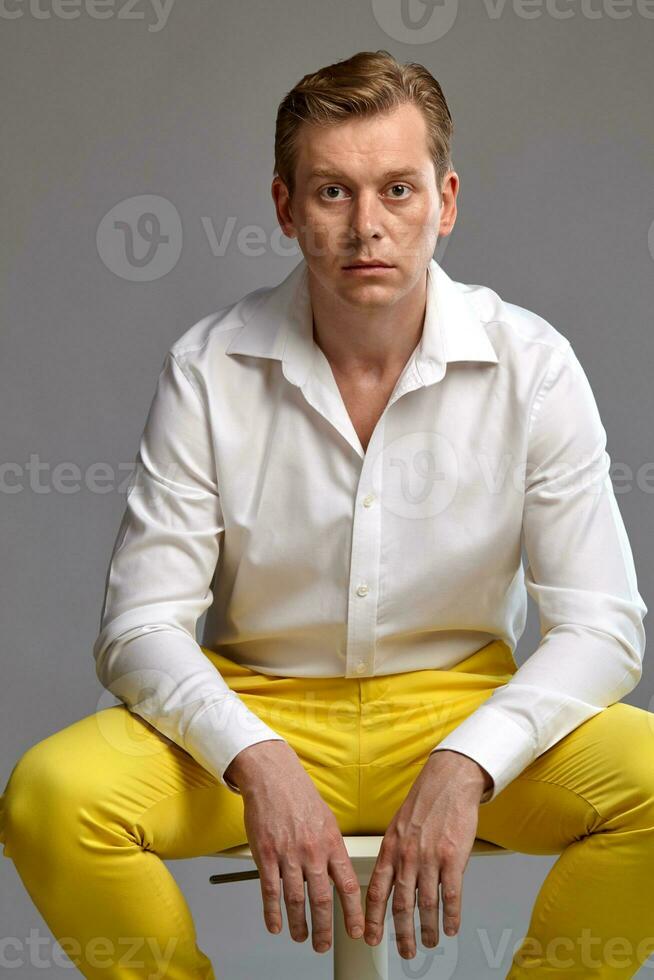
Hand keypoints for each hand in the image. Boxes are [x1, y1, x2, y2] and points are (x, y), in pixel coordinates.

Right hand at [225, 740, 364, 952]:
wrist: (273, 777)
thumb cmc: (300, 796)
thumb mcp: (327, 820)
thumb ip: (333, 849)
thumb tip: (338, 875)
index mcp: (332, 843)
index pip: (347, 885)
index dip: (353, 912)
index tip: (356, 931)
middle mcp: (312, 851)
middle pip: (321, 900)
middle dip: (324, 929)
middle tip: (323, 945)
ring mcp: (288, 854)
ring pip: (295, 900)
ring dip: (299, 924)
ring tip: (301, 936)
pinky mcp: (266, 854)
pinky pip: (270, 890)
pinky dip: (272, 912)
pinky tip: (275, 924)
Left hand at [363, 750, 489, 958]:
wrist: (448, 781)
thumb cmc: (424, 802)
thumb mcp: (398, 826)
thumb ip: (393, 854)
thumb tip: (389, 882)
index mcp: (390, 849)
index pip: (376, 891)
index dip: (372, 918)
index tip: (370, 937)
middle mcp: (407, 856)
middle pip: (401, 905)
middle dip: (402, 933)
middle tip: (406, 951)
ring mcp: (430, 858)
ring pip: (426, 905)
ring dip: (428, 929)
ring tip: (430, 942)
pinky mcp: (453, 858)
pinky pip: (451, 895)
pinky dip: (451, 916)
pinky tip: (451, 927)